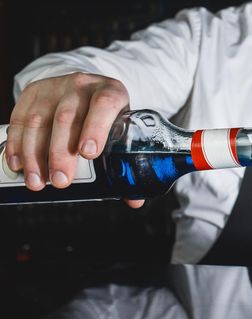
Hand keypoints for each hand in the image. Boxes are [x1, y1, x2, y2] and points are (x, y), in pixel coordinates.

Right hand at [6, 72, 143, 207]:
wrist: (88, 89)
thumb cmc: (109, 116)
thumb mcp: (122, 129)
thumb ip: (127, 163)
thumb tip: (135, 200)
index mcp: (111, 92)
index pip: (104, 105)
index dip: (96, 129)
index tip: (89, 155)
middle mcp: (82, 85)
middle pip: (67, 118)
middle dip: (61, 153)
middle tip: (61, 181)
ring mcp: (55, 87)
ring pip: (39, 120)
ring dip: (35, 155)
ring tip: (38, 181)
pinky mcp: (33, 92)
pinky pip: (19, 119)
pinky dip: (16, 144)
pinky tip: (18, 164)